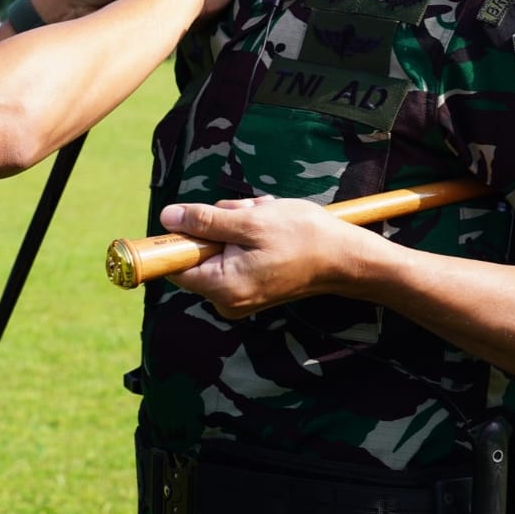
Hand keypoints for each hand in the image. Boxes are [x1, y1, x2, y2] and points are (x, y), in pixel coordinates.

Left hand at [158, 195, 373, 317]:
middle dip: (219, 225)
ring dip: (237, 226)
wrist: (345, 258)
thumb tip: (168, 218)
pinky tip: (271, 228)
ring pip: (219, 248)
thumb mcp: (250, 221)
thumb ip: (205, 221)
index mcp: (222, 287)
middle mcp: (227, 299)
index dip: (179, 237)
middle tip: (248, 214)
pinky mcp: (252, 286)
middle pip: (199, 252)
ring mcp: (240, 295)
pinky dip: (248, 236)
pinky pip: (236, 254)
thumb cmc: (303, 237)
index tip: (197, 217)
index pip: (175, 264)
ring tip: (265, 219)